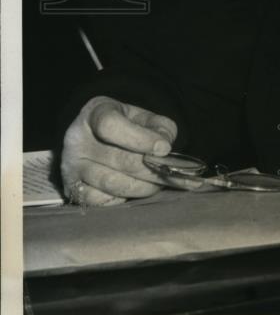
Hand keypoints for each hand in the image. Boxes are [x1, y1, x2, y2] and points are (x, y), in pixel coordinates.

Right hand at [61, 96, 177, 205]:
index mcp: (94, 113)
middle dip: (152, 169)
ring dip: (143, 186)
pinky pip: (102, 201)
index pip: (110, 125)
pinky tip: (135, 189)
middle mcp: (77, 139)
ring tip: (158, 183)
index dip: (140, 139)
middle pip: (119, 159)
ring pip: (113, 183)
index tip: (164, 148)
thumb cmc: (125, 126)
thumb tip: (164, 147)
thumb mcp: (143, 116)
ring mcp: (72, 166)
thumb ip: (159, 126)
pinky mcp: (72, 189)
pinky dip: (124, 198)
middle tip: (171, 173)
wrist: (96, 139)